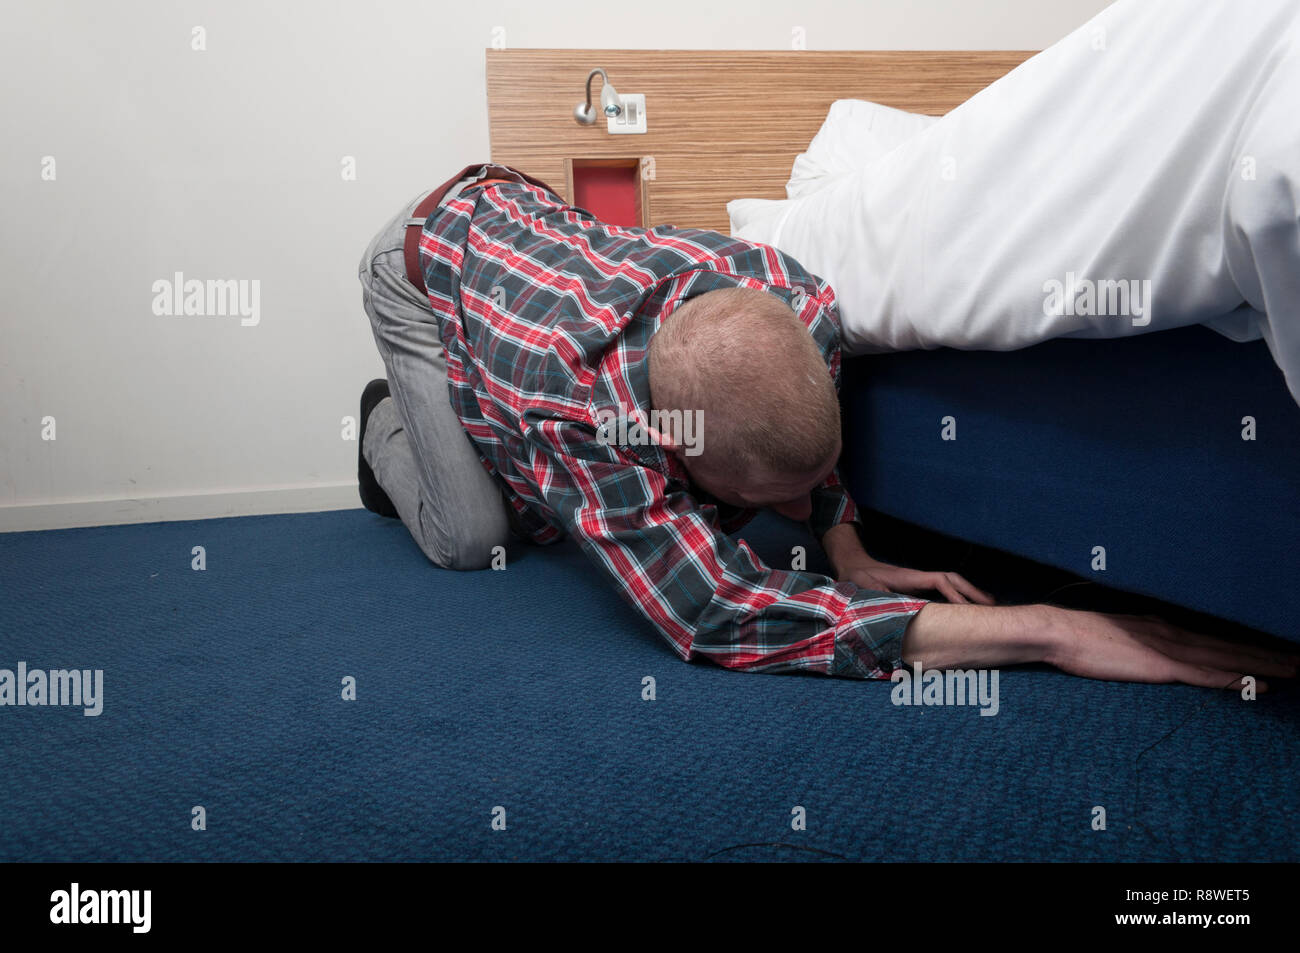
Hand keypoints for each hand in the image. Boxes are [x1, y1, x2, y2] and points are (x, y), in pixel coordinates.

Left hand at [841, 557, 995, 604]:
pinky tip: (966, 607)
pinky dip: (959, 596)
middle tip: (993, 607)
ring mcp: (921, 581)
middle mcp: (920, 577)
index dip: (954, 594)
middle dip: (973, 591)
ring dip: (970, 593)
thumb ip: (881, 599)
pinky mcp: (919, 586)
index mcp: (911, 577)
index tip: (967, 609)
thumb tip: (896, 611)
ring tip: (990, 606)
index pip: (940, 582)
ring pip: (952, 583)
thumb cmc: (859, 578)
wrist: (853, 566)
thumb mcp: (867, 588)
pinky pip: (944, 589)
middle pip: (953, 580)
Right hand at [1045, 608, 1298, 690]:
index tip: (1274, 649)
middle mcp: (1173, 633)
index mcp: (1162, 626)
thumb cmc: (1079, 637)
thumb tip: (1148, 653)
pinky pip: (1205, 674)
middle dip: (1268, 653)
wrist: (1059, 632)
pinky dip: (1234, 678)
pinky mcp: (1160, 665)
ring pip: (1227, 657)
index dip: (1247, 644)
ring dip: (1263, 664)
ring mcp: (1169, 648)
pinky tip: (1257, 683)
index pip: (1215, 637)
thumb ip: (1138, 642)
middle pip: (1230, 645)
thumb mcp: (1116, 636)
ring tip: (1294, 670)